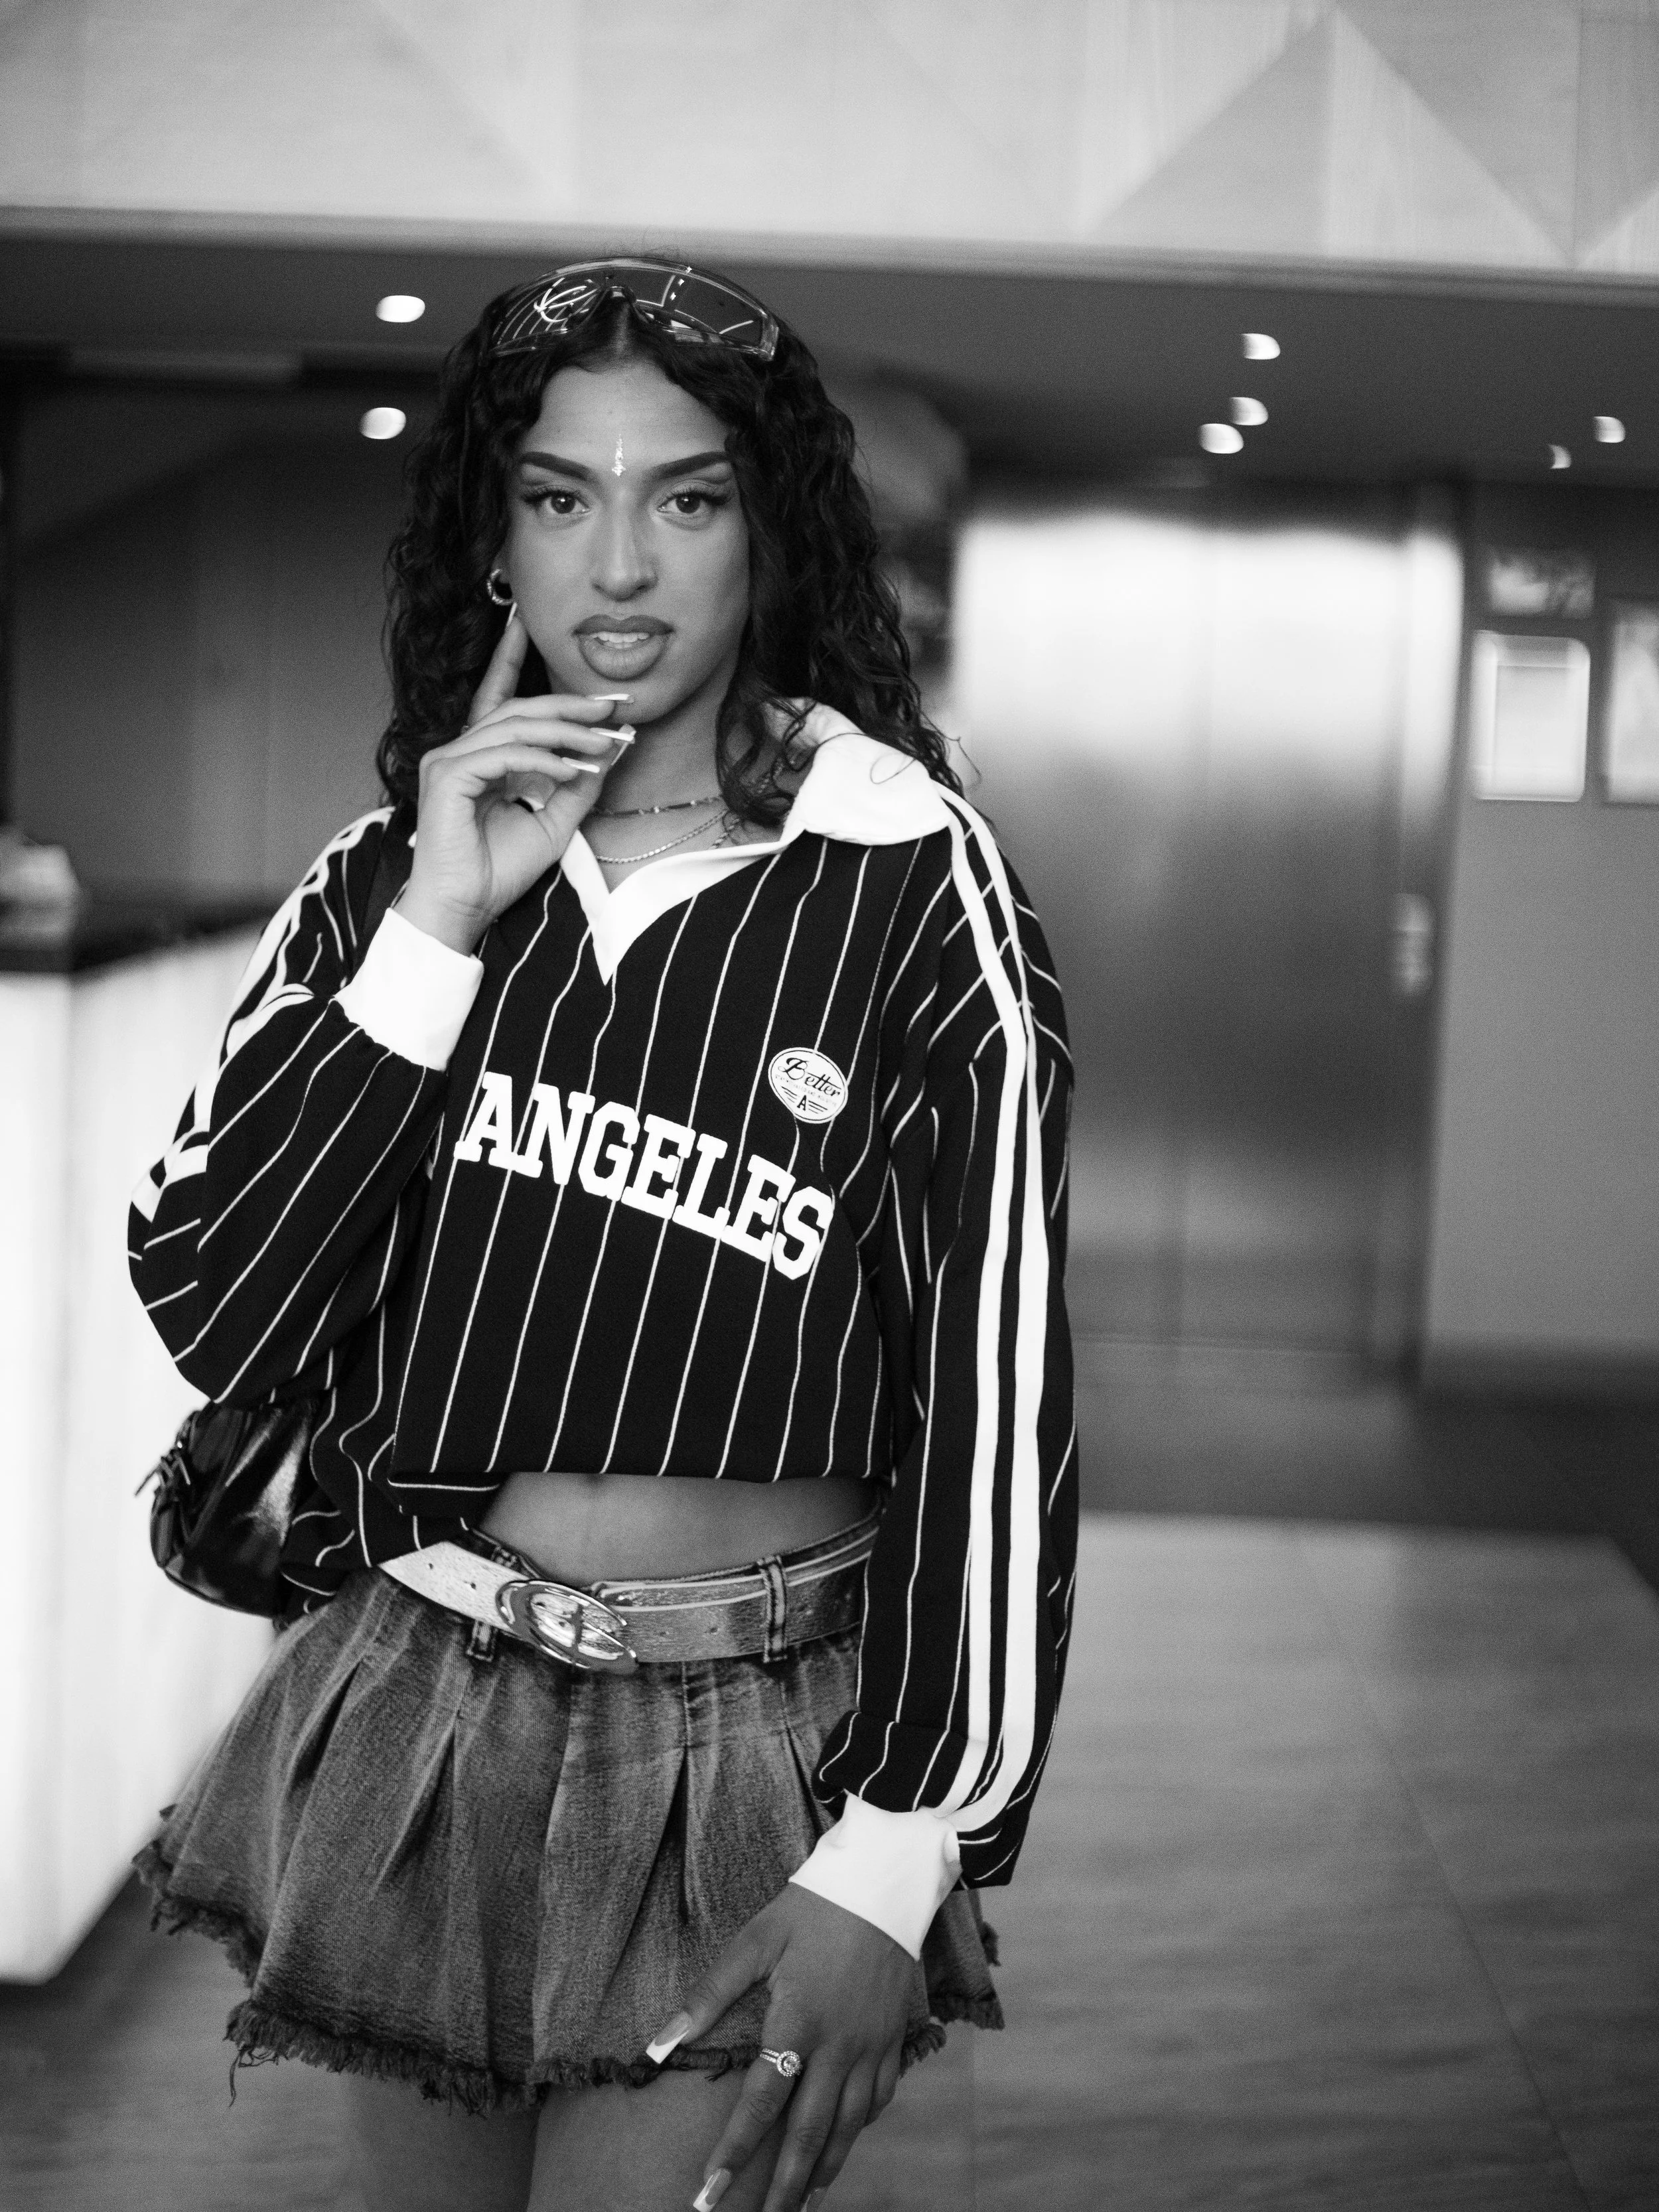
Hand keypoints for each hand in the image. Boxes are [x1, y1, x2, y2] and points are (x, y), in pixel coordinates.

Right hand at [400, 609, 629, 953]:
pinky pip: (504, 755)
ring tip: (604, 743)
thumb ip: (578, 784)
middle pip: (519, 709)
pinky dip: (543, 760)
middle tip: (612, 704)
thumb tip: (613, 747)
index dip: (511, 658)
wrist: (464, 908)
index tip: (527, 625)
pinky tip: (573, 771)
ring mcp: (450, 761)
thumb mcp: (553, 823)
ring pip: (514, 727)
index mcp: (480, 756)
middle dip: (569, 704)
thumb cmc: (498, 870)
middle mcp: (460, 750)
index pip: (498, 696)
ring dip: (566, 733)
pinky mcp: (448, 778)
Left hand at [653, 1884, 913, 2211]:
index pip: (761, 2103)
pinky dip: (857, 2130)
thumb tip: (659, 2042)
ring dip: (822, 2171)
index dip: (734, 2151)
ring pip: (847, 2127)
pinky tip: (841, 2144)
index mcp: (799, 2021)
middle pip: (809, 2134)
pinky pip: (877, 2100)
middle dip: (783, 2187)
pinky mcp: (894, 2039)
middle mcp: (839, 2045)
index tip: (710, 2193)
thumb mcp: (755, 1941)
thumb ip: (709, 1995)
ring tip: (801, 2206)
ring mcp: (872, 2046)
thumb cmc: (813, 1907)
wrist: (886, 1881)